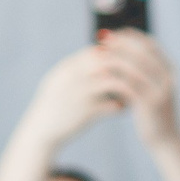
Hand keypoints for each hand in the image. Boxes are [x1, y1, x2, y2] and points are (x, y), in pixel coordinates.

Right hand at [15, 46, 131, 153]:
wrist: (41, 129)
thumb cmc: (54, 104)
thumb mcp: (63, 79)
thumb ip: (80, 66)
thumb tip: (100, 53)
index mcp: (69, 67)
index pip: (97, 51)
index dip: (115, 55)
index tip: (127, 64)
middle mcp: (74, 77)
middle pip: (108, 62)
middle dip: (126, 68)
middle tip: (138, 76)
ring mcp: (80, 94)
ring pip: (113, 82)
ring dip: (126, 87)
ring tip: (133, 93)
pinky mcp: (85, 113)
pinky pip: (110, 106)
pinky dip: (120, 107)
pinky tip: (123, 110)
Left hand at [95, 29, 179, 149]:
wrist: (166, 140)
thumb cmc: (153, 112)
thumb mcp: (151, 87)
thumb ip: (141, 70)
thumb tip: (118, 50)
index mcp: (170, 70)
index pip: (149, 44)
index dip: (130, 36)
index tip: (111, 34)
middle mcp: (168, 78)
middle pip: (141, 51)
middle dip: (119, 43)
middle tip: (100, 39)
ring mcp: (161, 91)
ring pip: (134, 67)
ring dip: (113, 58)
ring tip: (96, 55)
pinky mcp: (150, 104)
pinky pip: (128, 85)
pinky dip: (113, 77)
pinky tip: (100, 75)